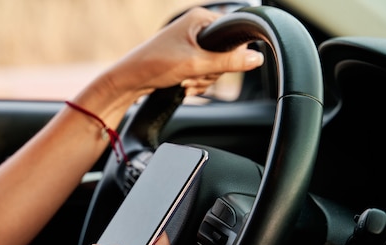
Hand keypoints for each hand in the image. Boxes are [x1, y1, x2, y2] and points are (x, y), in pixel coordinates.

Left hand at [102, 6, 263, 98]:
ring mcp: (191, 44)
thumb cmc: (154, 64)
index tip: (211, 66)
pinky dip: (196, 83)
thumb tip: (256, 59)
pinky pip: (203, 73)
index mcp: (200, 18)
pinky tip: (183, 86)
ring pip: (214, 68)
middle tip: (193, 75)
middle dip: (210, 72)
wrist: (129, 81)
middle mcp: (197, 28)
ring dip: (202, 80)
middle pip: (225, 55)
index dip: (228, 56)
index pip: (233, 35)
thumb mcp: (195, 64)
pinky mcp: (186, 59)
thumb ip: (228, 62)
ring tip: (184, 82)